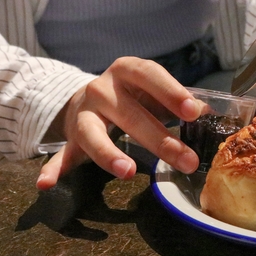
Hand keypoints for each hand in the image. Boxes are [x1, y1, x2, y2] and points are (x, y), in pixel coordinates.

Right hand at [36, 57, 201, 189]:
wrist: (91, 94)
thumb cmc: (135, 94)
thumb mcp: (154, 90)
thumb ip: (178, 102)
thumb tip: (210, 114)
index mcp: (127, 71)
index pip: (149, 75)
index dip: (171, 92)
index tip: (193, 111)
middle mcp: (101, 89)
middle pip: (131, 115)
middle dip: (161, 141)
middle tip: (187, 161)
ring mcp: (83, 114)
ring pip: (93, 135)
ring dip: (109, 154)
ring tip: (127, 171)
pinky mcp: (71, 138)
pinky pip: (61, 155)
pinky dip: (53, 169)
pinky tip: (46, 184)